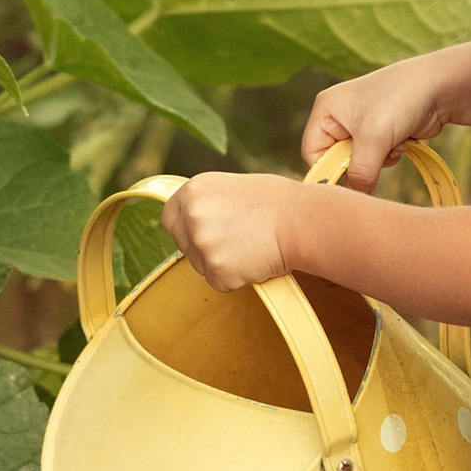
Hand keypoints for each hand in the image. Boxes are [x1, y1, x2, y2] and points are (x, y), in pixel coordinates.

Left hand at [161, 170, 298, 292]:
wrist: (302, 221)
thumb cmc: (277, 202)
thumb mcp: (232, 188)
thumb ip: (207, 203)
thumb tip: (192, 218)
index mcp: (193, 190)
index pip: (169, 218)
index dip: (185, 228)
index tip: (202, 233)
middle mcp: (191, 215)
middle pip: (183, 244)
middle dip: (203, 248)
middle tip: (236, 242)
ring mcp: (202, 244)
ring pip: (201, 266)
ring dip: (221, 264)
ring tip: (251, 248)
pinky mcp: (216, 270)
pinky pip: (219, 283)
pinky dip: (236, 279)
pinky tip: (255, 261)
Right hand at [302, 41, 470, 191]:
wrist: (440, 87)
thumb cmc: (400, 101)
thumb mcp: (374, 138)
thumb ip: (360, 172)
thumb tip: (356, 199)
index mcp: (326, 110)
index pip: (313, 153)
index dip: (329, 170)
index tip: (351, 182)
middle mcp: (339, 117)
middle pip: (337, 160)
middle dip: (360, 163)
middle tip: (377, 156)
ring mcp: (361, 125)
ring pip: (359, 163)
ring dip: (378, 161)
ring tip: (393, 142)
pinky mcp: (381, 133)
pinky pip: (376, 159)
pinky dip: (389, 156)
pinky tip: (402, 140)